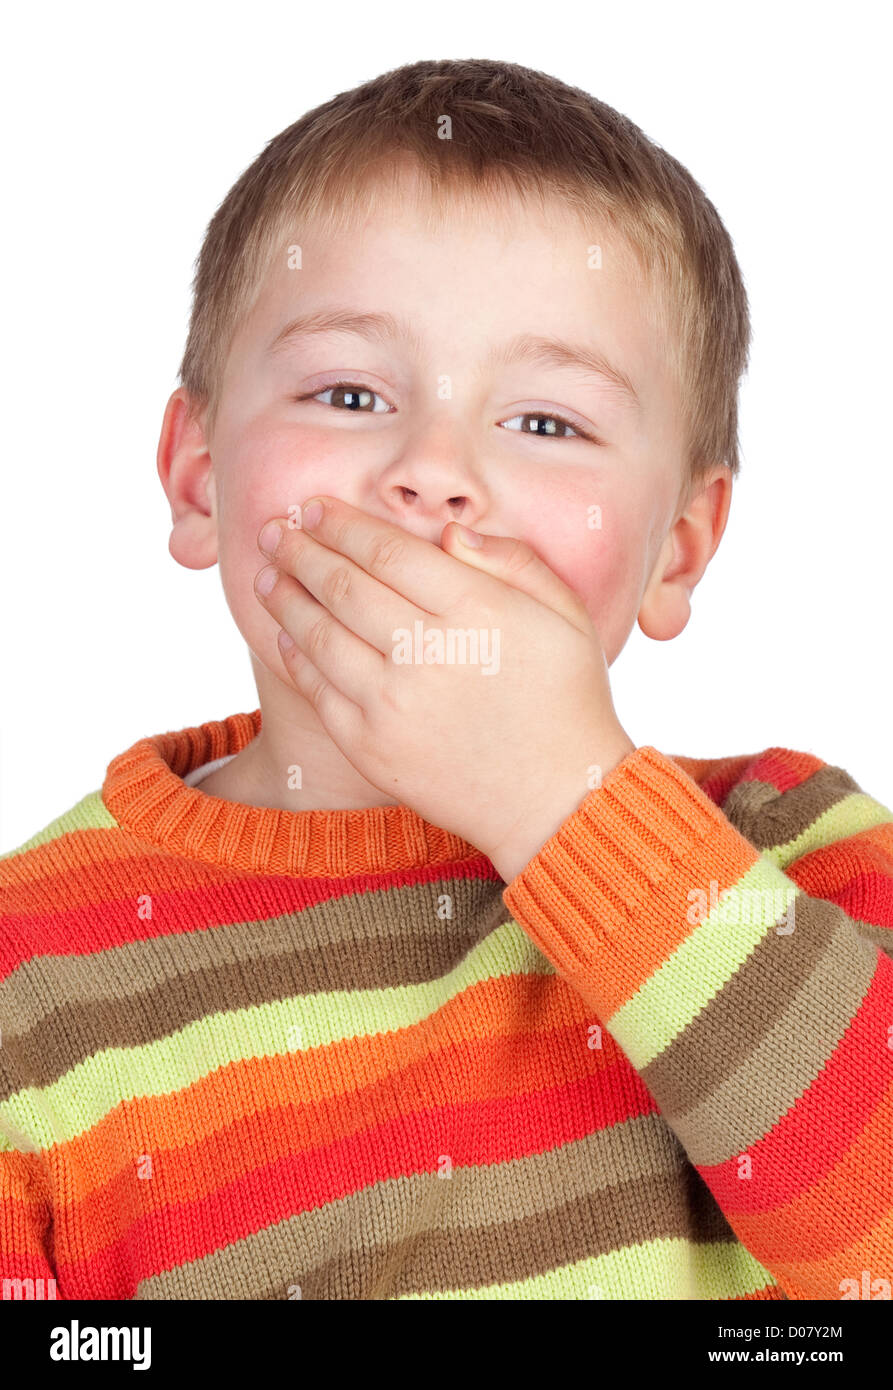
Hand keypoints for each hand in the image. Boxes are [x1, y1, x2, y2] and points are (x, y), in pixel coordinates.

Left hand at [254, 497, 635, 880]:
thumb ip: (512, 562)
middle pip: (343, 586)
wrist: (557, 801)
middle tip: (274, 531)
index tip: (315, 508)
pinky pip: (319, 691)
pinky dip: (296, 656)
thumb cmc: (567, 700)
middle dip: (301, 551)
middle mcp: (427, 653)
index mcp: (476, 611)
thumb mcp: (567, 616)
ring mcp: (393, 704)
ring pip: (319, 635)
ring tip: (268, 577)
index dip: (342, 525)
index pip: (387, 551)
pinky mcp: (372, 748)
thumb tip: (449, 532)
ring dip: (286, 599)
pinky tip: (287, 635)